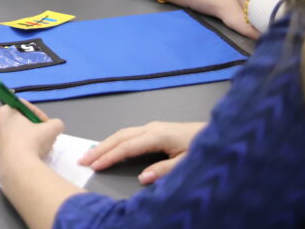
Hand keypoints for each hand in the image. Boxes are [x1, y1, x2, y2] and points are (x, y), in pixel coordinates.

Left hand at [0, 103, 62, 167]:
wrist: (17, 170)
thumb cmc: (31, 143)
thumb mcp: (51, 129)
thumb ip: (56, 124)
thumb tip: (56, 126)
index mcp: (4, 112)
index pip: (24, 106)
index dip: (38, 114)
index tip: (46, 123)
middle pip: (19, 122)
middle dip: (34, 128)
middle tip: (45, 136)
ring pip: (15, 135)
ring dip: (29, 140)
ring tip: (40, 148)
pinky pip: (11, 148)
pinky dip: (21, 150)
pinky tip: (31, 157)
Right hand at [78, 121, 204, 184]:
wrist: (222, 134)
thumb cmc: (206, 147)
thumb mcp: (188, 162)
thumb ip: (165, 170)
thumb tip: (142, 178)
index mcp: (157, 135)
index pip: (126, 147)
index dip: (109, 157)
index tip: (93, 166)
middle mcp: (151, 128)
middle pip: (119, 137)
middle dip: (100, 148)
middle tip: (82, 160)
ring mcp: (153, 127)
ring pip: (122, 133)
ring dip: (105, 144)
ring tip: (89, 155)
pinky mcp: (156, 129)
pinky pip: (129, 134)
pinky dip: (115, 141)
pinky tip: (109, 147)